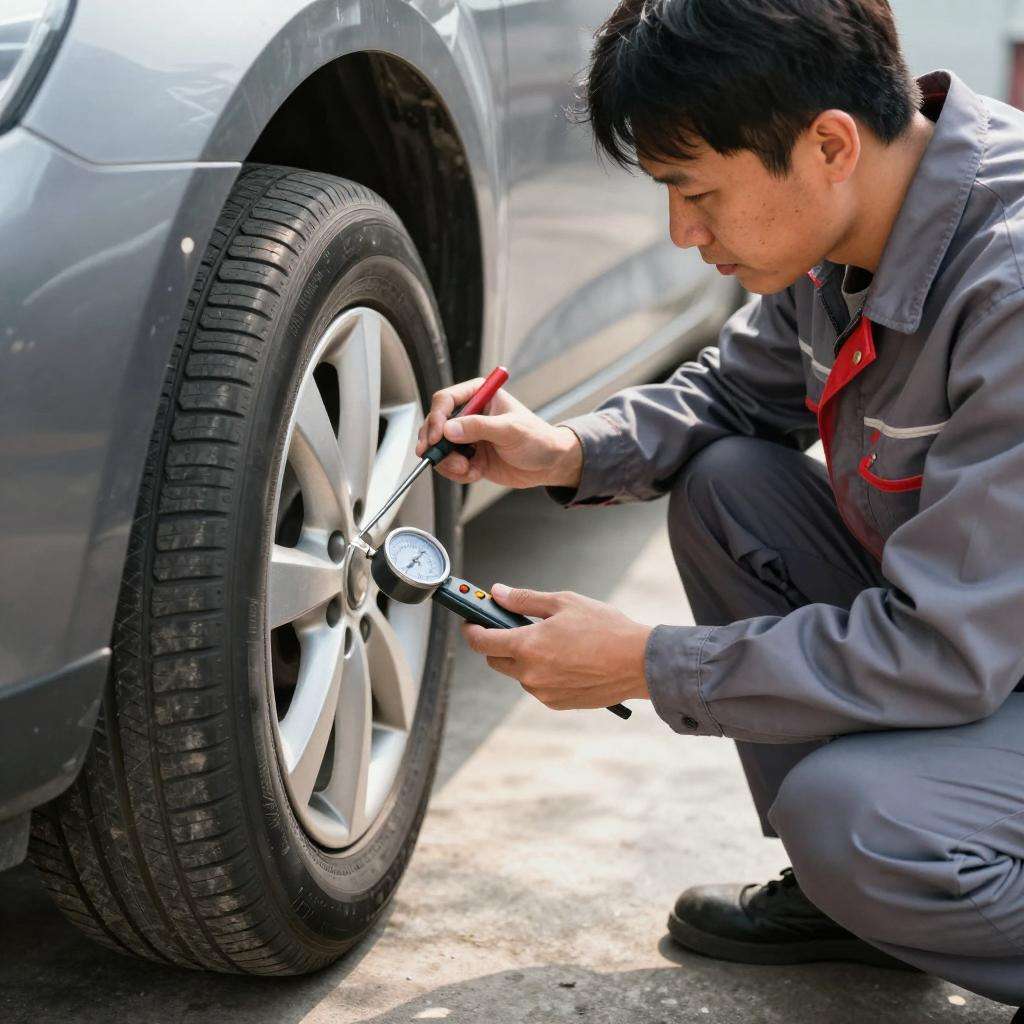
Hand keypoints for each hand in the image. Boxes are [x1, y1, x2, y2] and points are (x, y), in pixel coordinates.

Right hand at [415, 378, 581, 489]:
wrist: (549, 464)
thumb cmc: (537, 439)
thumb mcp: (509, 430)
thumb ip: (479, 427)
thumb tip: (449, 429)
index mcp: (479, 395)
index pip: (445, 400)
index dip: (437, 419)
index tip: (438, 437)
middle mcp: (469, 414)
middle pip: (436, 424)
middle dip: (437, 444)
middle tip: (441, 457)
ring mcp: (467, 436)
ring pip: (439, 448)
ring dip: (448, 462)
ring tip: (466, 469)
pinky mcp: (469, 456)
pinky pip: (449, 465)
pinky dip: (458, 473)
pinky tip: (475, 473)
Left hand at [459, 584, 651, 709]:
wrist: (638, 662)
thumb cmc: (605, 628)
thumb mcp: (563, 602)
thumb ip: (525, 599)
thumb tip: (498, 593)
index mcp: (527, 646)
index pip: (481, 642)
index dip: (472, 630)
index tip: (471, 622)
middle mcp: (530, 674)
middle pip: (495, 660)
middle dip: (497, 643)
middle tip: (513, 627)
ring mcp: (543, 692)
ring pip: (518, 674)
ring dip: (523, 659)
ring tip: (551, 642)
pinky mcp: (557, 703)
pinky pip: (538, 686)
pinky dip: (542, 673)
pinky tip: (564, 659)